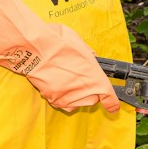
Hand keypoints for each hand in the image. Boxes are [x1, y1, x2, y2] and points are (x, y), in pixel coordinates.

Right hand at [0, 0, 118, 113]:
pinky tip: (56, 81)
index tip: (114, 106)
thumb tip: (89, 57)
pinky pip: (61, 101)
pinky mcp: (53, 99)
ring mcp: (67, 97)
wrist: (33, 49)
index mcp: (94, 77)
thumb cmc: (56, 42)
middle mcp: (83, 90)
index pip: (109, 97)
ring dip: (75, 94)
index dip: (112, 103)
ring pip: (76, 102)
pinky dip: (61, 94)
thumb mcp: (77, 42)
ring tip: (66, 78)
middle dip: (90, 91)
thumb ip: (87, 53)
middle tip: (81, 77)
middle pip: (92, 100)